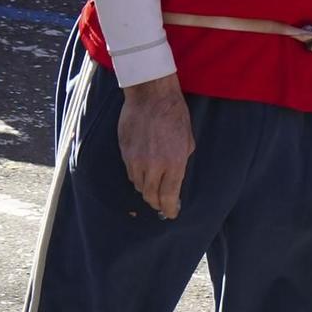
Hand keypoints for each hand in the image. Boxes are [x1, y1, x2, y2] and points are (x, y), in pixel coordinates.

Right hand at [119, 74, 194, 218]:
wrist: (151, 97)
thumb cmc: (174, 116)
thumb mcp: (187, 141)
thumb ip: (180, 162)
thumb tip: (176, 179)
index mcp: (174, 163)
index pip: (169, 195)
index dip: (170, 208)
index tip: (171, 214)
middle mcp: (153, 165)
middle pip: (151, 196)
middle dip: (157, 204)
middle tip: (162, 206)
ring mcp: (136, 160)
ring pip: (139, 185)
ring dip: (147, 190)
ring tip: (153, 191)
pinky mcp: (124, 153)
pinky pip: (130, 173)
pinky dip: (137, 177)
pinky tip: (143, 175)